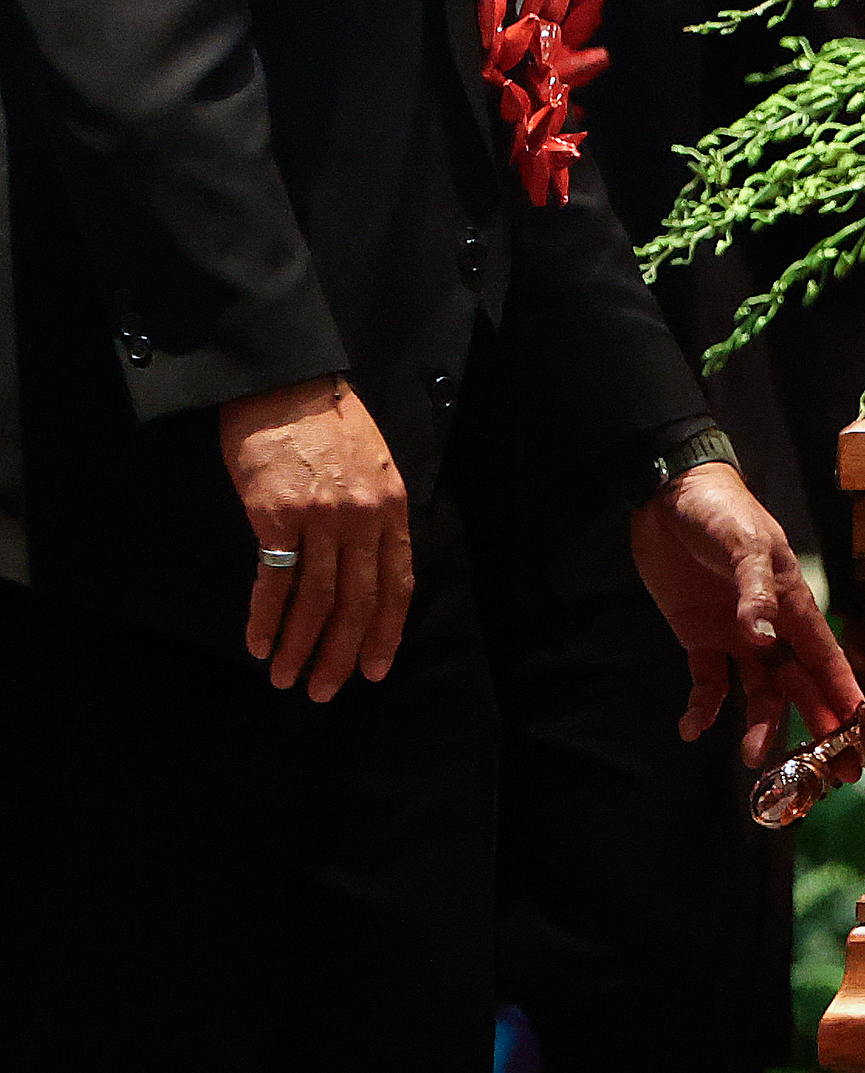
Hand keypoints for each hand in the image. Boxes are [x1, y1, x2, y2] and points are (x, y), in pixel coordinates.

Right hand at [223, 377, 413, 699]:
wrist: (281, 381)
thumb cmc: (325, 421)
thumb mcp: (374, 466)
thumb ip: (377, 516)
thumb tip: (369, 566)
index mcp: (393, 510)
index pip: (396, 586)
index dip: (386, 632)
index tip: (375, 669)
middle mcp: (362, 519)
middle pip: (356, 602)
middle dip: (342, 654)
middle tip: (326, 691)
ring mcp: (319, 518)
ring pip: (316, 600)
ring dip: (302, 647)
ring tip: (288, 679)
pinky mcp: (274, 515)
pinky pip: (273, 579)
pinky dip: (266, 617)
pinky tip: (259, 643)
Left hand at [629, 461, 864, 765]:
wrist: (668, 493)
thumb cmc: (721, 510)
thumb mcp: (744, 543)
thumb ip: (755, 592)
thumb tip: (764, 640)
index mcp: (794, 606)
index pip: (827, 662)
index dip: (844, 699)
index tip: (861, 737)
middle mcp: (773, 629)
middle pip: (801, 688)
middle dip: (819, 730)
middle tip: (832, 776)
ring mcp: (738, 636)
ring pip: (759, 694)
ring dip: (760, 726)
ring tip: (755, 760)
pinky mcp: (700, 638)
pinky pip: (708, 683)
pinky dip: (703, 708)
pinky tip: (692, 730)